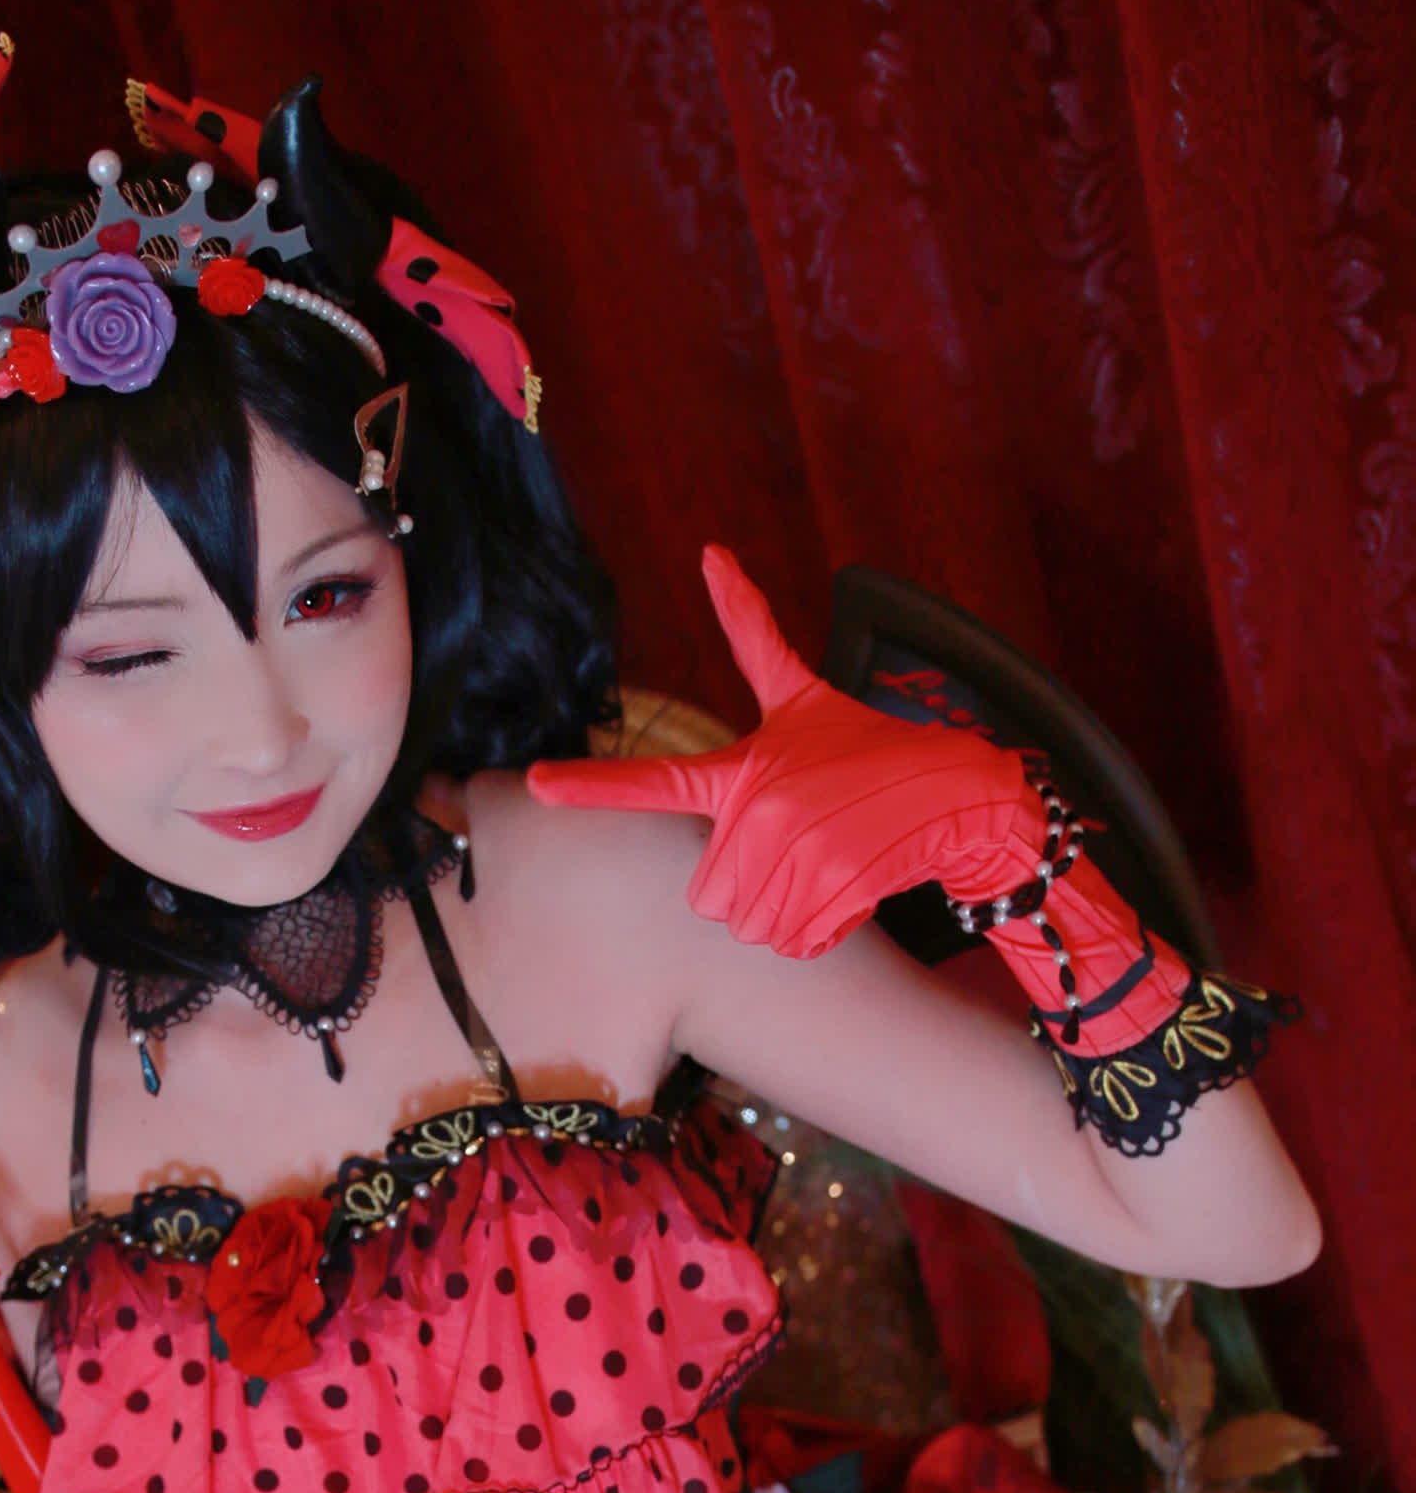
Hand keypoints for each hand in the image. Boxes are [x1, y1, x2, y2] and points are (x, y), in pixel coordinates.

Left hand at [527, 547, 1034, 956]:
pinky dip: (818, 931)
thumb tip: (711, 551)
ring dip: (786, 913)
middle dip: (750, 889)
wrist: (959, 793)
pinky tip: (844, 891)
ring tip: (824, 869)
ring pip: (749, 923)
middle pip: (709, 895)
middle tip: (799, 853)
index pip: (654, 778)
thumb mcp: (804, 695)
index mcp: (742, 769)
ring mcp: (797, 850)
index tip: (533, 785)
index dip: (590, 785)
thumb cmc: (870, 750)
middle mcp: (760, 809)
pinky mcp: (835, 888)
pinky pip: (794, 941)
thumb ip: (753, 635)